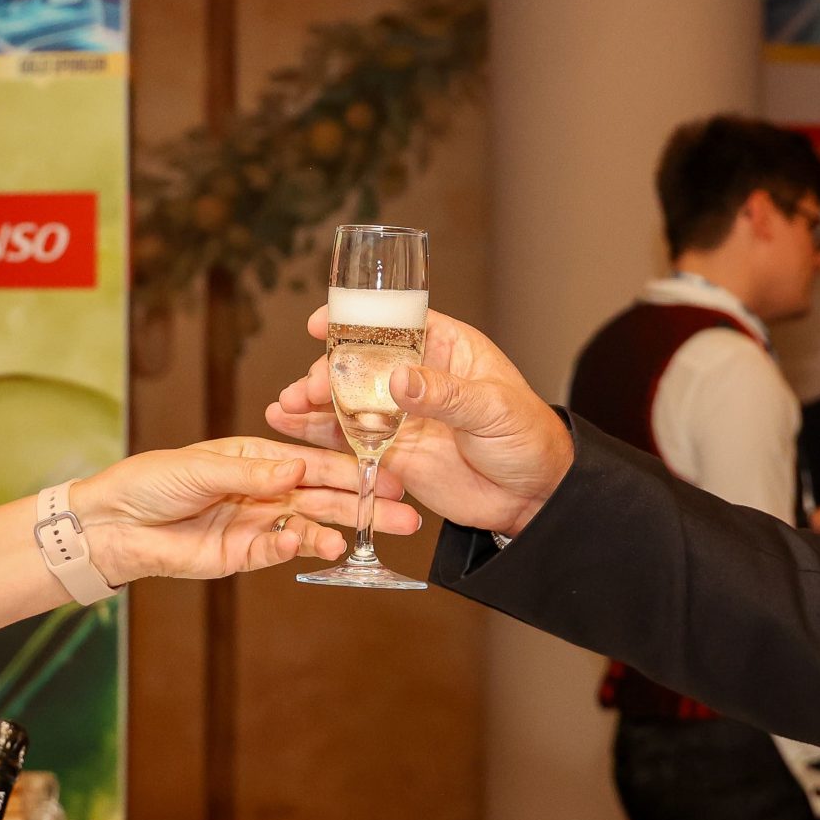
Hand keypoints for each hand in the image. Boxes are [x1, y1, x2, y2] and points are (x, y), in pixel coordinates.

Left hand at [72, 437, 421, 587]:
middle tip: (403, 516)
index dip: (351, 470)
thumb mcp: (200, 466)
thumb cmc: (150, 481)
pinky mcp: (241, 555)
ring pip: (308, 526)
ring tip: (359, 539)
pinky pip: (276, 550)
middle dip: (362, 506)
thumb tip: (297, 470)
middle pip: (323, 497)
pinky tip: (305, 542)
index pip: (313, 463)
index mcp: (257, 458)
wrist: (113, 524)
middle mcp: (264, 490)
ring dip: (335, 532)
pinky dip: (292, 547)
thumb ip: (251, 472)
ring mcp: (255, 524)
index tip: (385, 476)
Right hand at [266, 306, 572, 538]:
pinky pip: (351, 440)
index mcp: (447, 349)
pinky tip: (290, 429)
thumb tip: (399, 379)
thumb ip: (444, 394)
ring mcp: (403, 415)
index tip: (319, 325)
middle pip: (361, 365)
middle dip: (327, 373)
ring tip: (283, 408)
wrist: (536, 498)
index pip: (394, 325)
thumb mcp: (493, 410)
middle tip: (305, 389)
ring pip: (348, 402)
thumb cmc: (530, 440)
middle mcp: (418, 377)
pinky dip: (320, 435)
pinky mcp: (394, 451)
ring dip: (313, 403)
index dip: (354, 322)